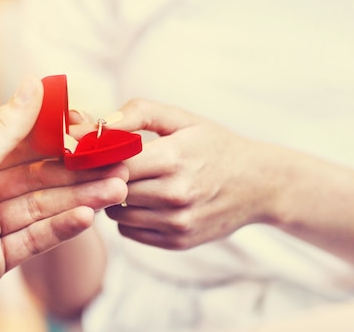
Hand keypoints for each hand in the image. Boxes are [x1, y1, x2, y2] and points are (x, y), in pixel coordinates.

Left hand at [103, 98, 277, 249]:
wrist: (259, 183)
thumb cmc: (214, 145)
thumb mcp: (181, 119)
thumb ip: (137, 113)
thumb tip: (97, 124)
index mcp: (173, 157)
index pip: (112, 162)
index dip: (97, 157)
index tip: (94, 151)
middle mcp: (175, 194)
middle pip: (112, 188)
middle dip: (105, 176)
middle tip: (110, 165)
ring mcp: (177, 222)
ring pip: (116, 212)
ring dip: (116, 198)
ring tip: (133, 182)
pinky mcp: (178, 241)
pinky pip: (129, 231)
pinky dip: (129, 217)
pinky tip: (145, 201)